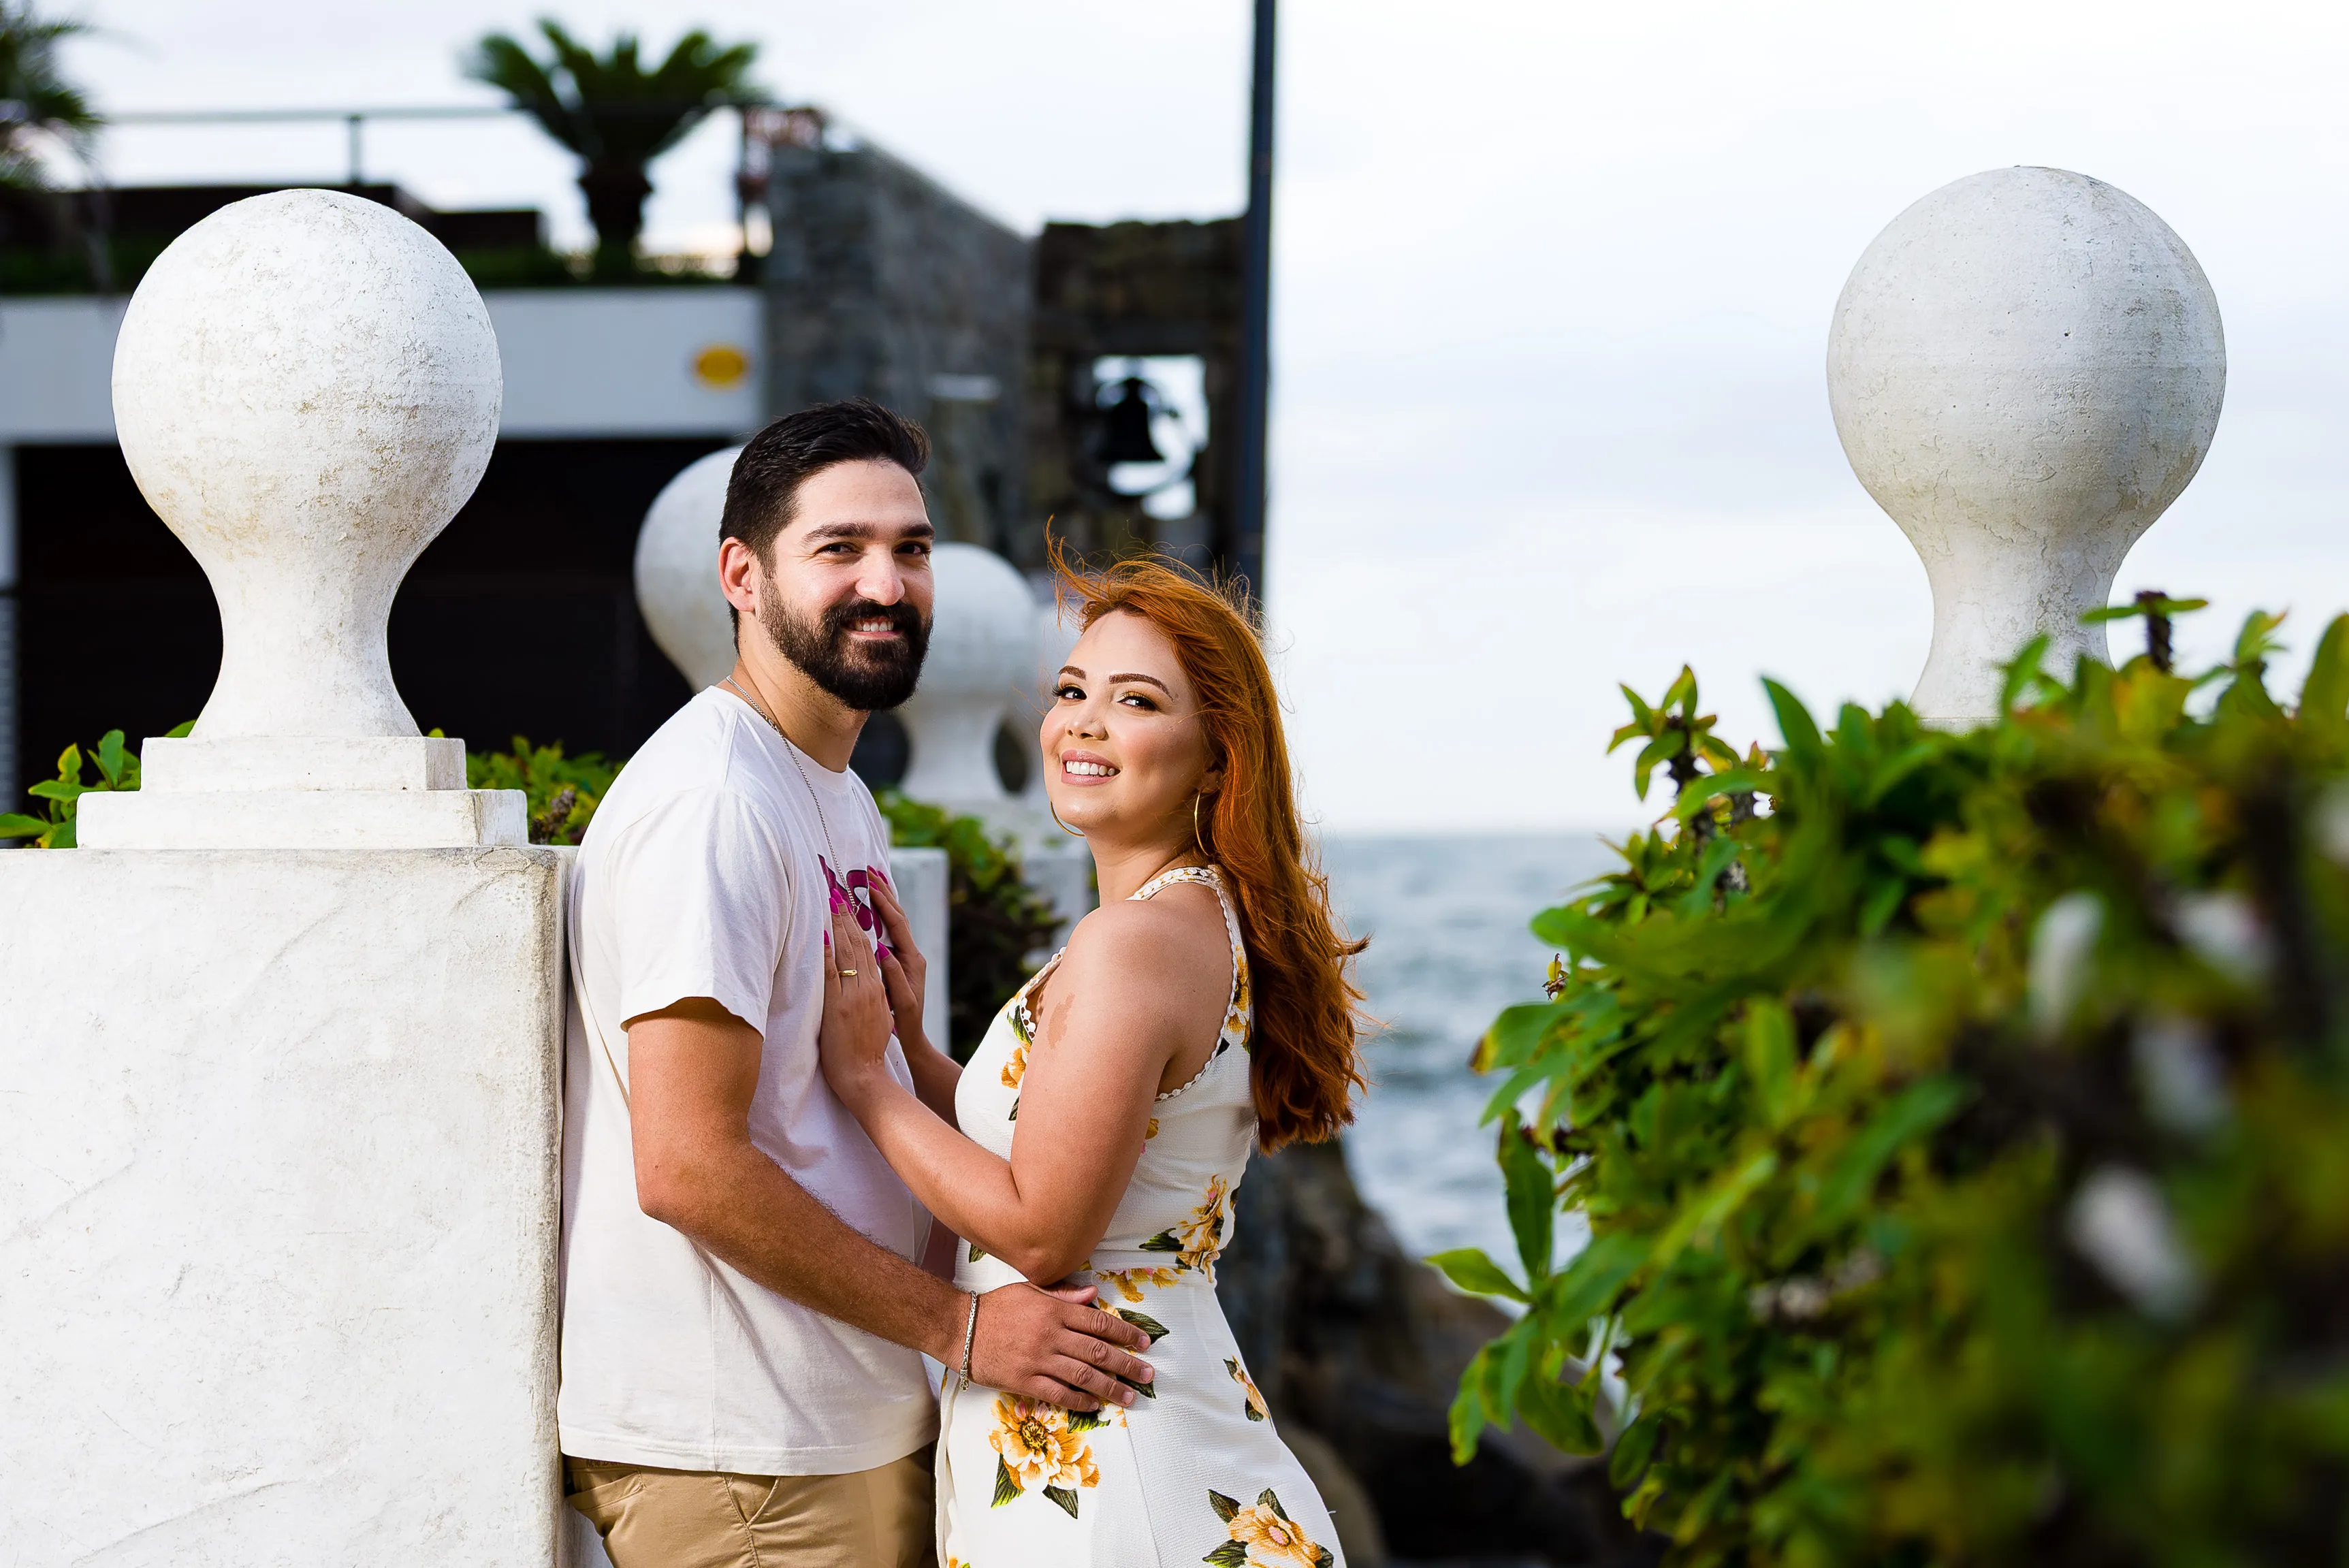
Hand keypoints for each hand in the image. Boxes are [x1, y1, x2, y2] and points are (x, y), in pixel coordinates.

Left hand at [818, 902, 894, 1107]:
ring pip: (847, 953)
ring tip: (831, 901)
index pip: (869, 947)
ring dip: (838, 925)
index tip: (850, 902)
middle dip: (849, 915)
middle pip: (859, 943)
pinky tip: (821, 935)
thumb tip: (863, 975)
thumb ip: (872, 994)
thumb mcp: (876, 1017)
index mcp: (878, 988)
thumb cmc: (868, 1051)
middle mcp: (869, 987)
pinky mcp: (838, 1007)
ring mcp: (854, 995)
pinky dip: (826, 953)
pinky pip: (831, 974)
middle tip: (839, 889)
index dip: (859, 923)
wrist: (865, 1076)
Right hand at [867, 870, 929, 1053]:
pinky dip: (881, 915)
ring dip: (883, 899)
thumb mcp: (901, 1001)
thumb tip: (882, 950)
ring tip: (871, 879)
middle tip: (869, 870)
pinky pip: (889, 931)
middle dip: (884, 892)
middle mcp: (911, 954)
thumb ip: (894, 976)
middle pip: (897, 915)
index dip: (884, 903)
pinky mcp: (899, 961)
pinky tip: (871, 906)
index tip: (869, 885)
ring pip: (893, 921)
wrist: (914, 1037)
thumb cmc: (906, 1022)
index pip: (897, 924)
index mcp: (912, 959)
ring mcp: (906, 956)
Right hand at [968, 1281, 1154, 1411]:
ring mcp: (1039, 1359)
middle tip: (1148, 1375)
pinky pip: (1058, 1393)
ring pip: (1083, 1376)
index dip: (1126, 1334)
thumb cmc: (996, 1306)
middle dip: (1127, 1364)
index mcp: (1055, 1310)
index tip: (1144, 1344)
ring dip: (1110, 1387)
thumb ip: (1064, 1294)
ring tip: (1130, 1396)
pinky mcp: (1025, 1380)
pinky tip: (1095, 1405)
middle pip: (1098, 1352)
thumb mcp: (1030, 1290)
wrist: (961, 1328)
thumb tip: (1094, 1294)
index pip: (1099, 1322)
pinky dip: (1079, 1400)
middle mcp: (1051, 1335)